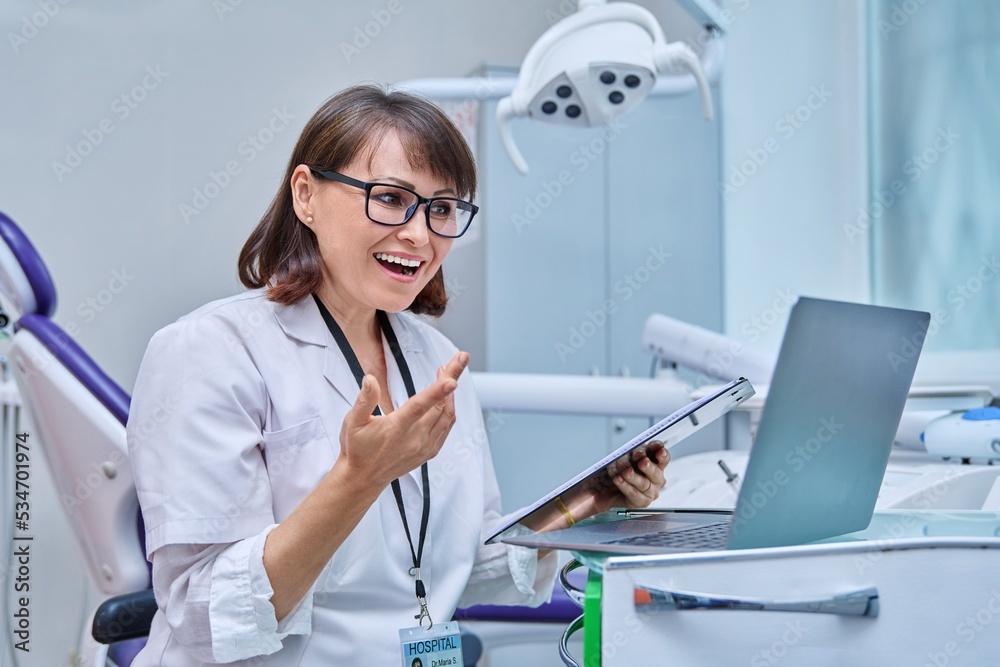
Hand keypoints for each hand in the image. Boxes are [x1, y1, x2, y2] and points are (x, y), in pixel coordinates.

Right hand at [337, 351, 468, 487]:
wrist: (363, 478)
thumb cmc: (357, 448)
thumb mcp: (353, 422)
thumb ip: (364, 400)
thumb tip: (370, 379)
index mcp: (396, 428)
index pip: (420, 406)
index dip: (437, 391)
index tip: (451, 379)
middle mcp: (415, 438)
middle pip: (440, 406)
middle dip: (451, 379)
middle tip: (458, 359)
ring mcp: (424, 446)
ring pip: (447, 416)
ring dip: (452, 394)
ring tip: (450, 373)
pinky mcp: (429, 452)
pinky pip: (446, 428)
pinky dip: (450, 410)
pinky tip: (447, 398)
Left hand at [592, 442, 670, 512]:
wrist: (603, 488)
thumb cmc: (617, 469)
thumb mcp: (624, 456)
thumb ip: (633, 453)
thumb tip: (638, 451)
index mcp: (655, 464)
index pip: (663, 459)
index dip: (662, 454)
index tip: (659, 449)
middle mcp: (656, 478)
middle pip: (656, 472)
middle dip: (648, 466)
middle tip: (642, 461)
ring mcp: (650, 491)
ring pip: (644, 484)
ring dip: (633, 476)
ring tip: (625, 472)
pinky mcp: (641, 502)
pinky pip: (634, 494)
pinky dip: (625, 486)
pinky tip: (618, 480)